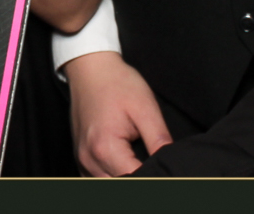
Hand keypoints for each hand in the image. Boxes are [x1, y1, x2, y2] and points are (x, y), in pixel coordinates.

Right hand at [65, 51, 171, 176]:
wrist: (90, 68)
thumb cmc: (117, 83)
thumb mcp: (145, 107)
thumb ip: (159, 139)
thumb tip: (172, 162)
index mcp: (106, 147)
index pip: (135, 179)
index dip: (155, 176)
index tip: (166, 167)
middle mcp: (89, 158)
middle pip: (121, 185)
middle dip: (141, 178)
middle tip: (157, 164)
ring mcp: (82, 160)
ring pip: (107, 185)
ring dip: (126, 179)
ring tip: (142, 164)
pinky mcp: (81, 158)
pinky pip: (97, 180)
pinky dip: (112, 177)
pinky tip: (125, 166)